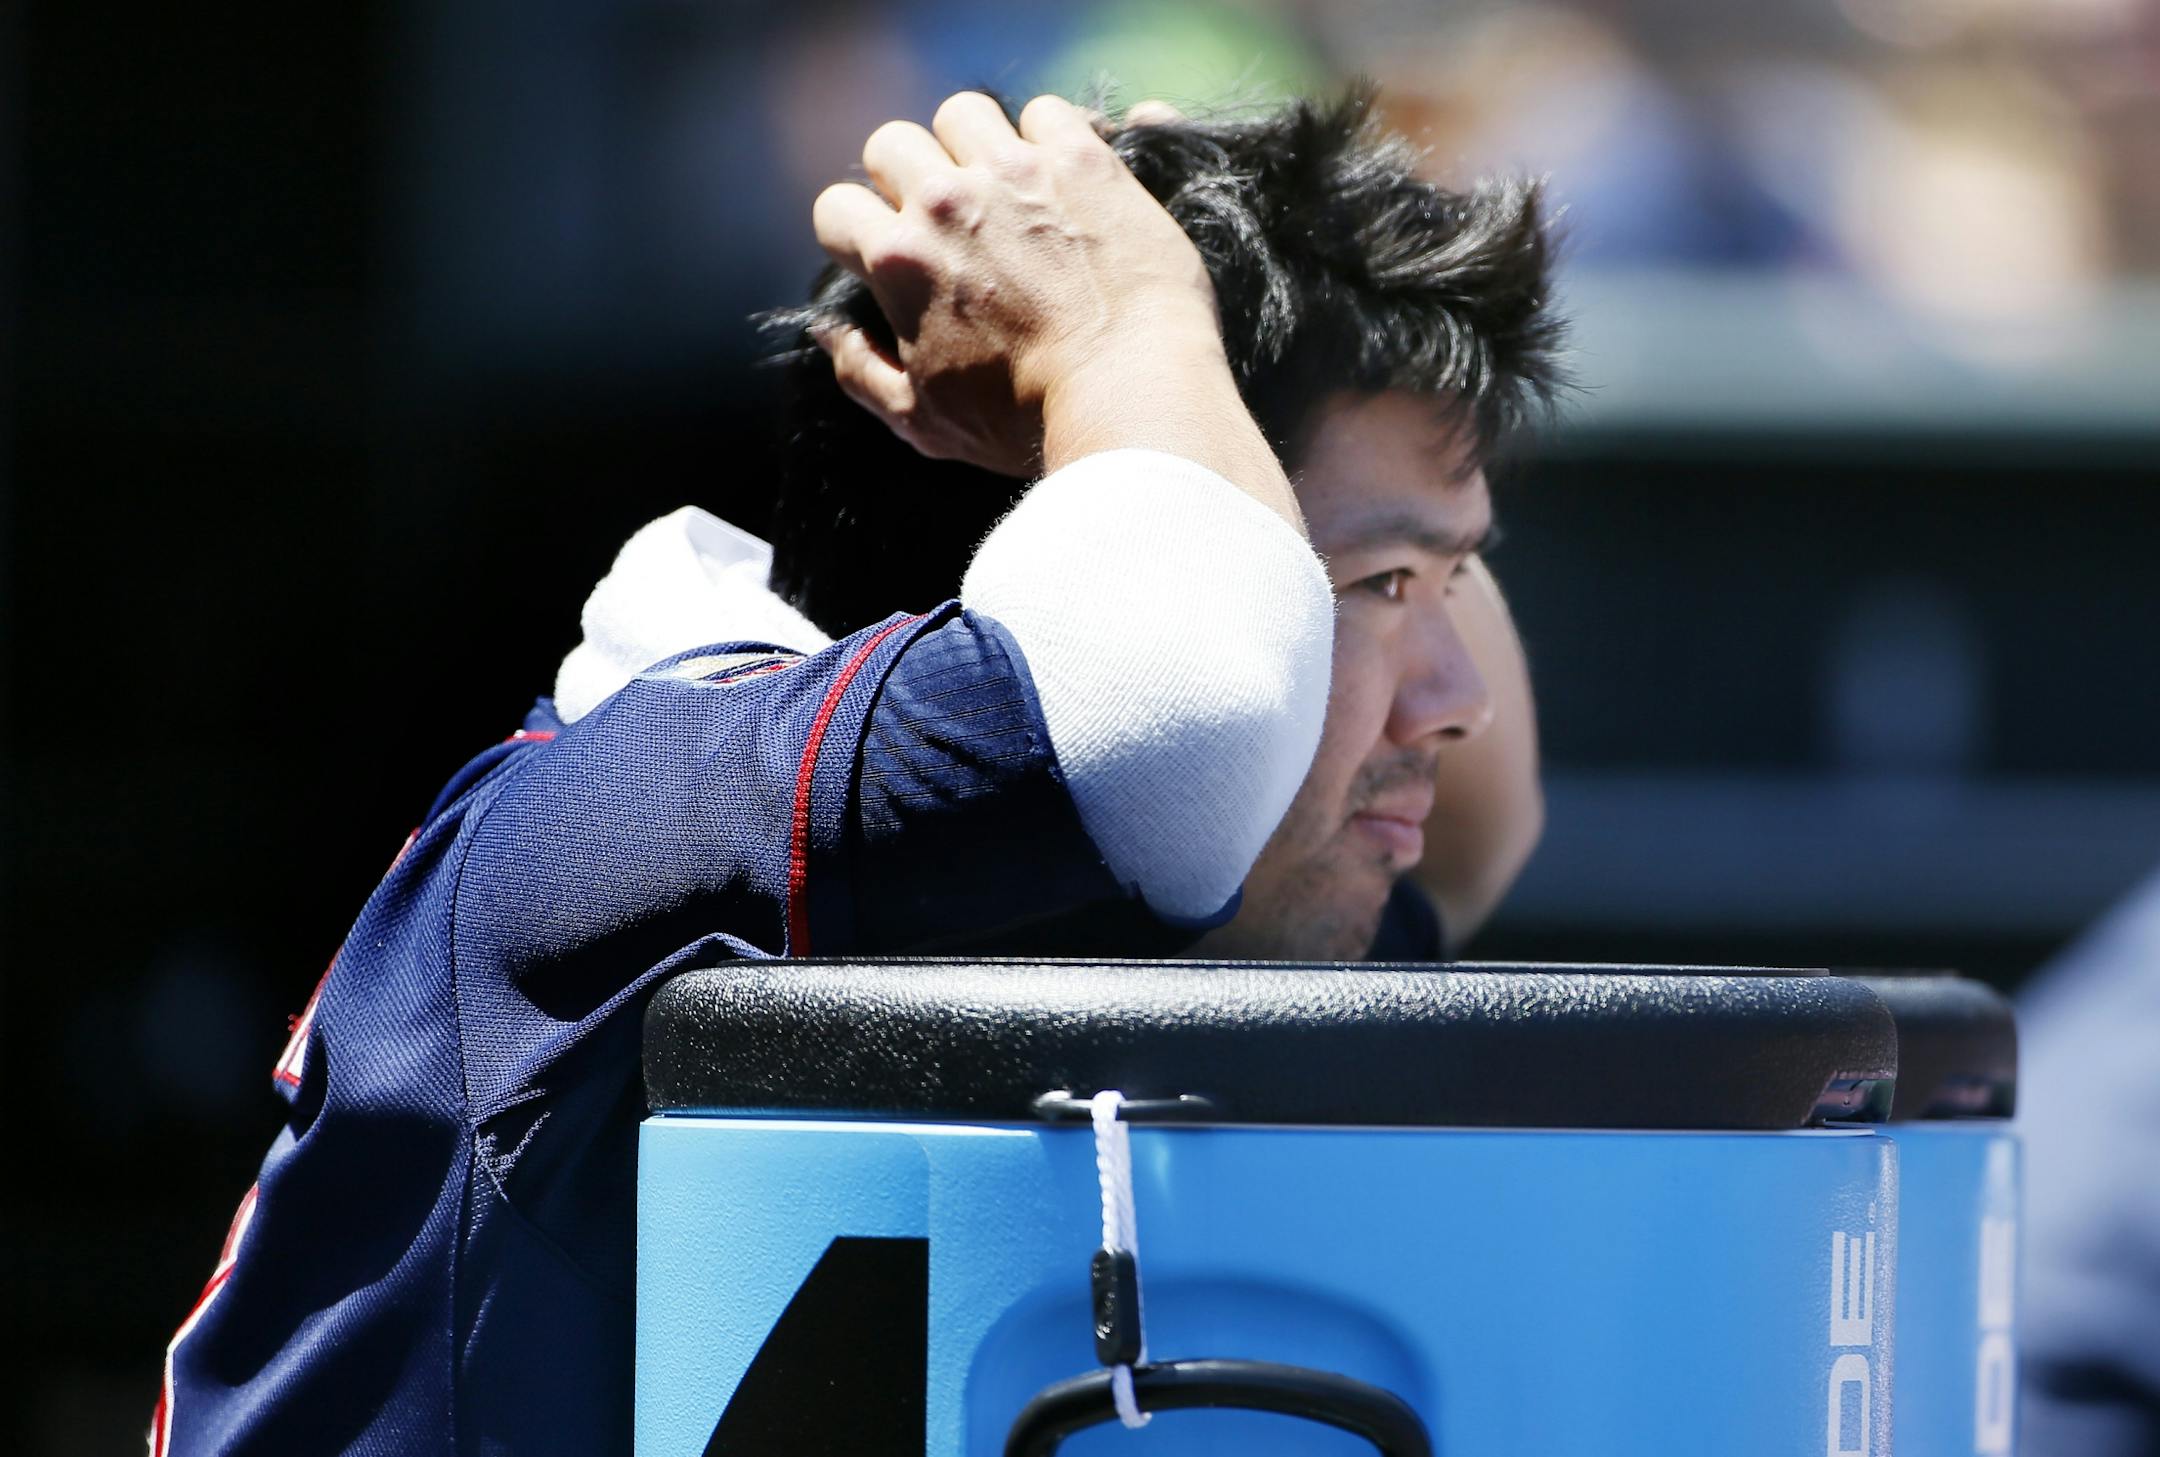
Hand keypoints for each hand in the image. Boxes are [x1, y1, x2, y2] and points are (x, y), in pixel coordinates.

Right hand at [812, 93, 1223, 477]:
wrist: (1127, 394)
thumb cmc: (1024, 421)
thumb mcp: (923, 422)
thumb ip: (861, 372)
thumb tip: (828, 330)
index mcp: (898, 260)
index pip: (835, 207)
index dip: (857, 231)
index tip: (890, 250)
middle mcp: (945, 202)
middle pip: (892, 144)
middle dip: (909, 175)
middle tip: (948, 215)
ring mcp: (1013, 173)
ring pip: (963, 114)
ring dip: (975, 145)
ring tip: (1005, 185)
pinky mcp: (1081, 160)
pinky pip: (1046, 111)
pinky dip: (1051, 137)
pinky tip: (1064, 177)